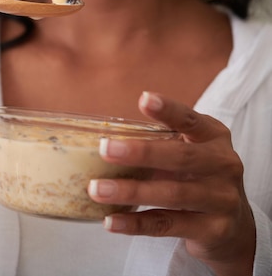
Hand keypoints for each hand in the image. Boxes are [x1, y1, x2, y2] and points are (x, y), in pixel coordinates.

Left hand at [88, 92, 255, 275]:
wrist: (234, 226)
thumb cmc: (197, 177)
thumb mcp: (189, 152)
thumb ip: (158, 142)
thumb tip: (101, 139)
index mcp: (214, 137)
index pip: (191, 120)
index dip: (168, 110)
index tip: (144, 99)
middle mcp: (223, 165)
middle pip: (181, 157)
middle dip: (141, 152)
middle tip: (105, 149)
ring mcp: (222, 199)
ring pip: (172, 194)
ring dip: (130, 191)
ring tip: (96, 189)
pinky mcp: (214, 230)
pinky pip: (167, 225)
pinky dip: (135, 223)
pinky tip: (110, 220)